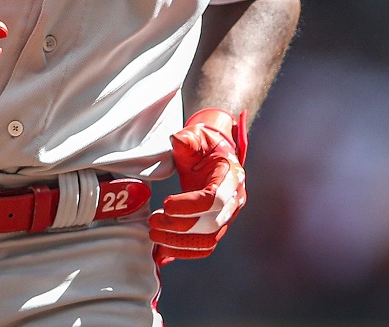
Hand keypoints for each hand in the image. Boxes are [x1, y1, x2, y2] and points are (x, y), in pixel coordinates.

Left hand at [149, 108, 247, 264]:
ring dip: (179, 243)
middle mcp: (234, 200)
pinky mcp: (218, 227)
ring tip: (154, 234)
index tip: (165, 204)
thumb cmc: (205, 146)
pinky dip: (184, 251)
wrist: (215, 155)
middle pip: (212, 224)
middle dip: (180, 227)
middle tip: (154, 221)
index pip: (215, 199)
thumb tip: (178, 140)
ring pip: (209, 240)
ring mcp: (228, 216)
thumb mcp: (197, 137)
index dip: (190, 206)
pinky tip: (163, 248)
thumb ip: (188, 139)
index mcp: (232, 176)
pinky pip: (205, 247)